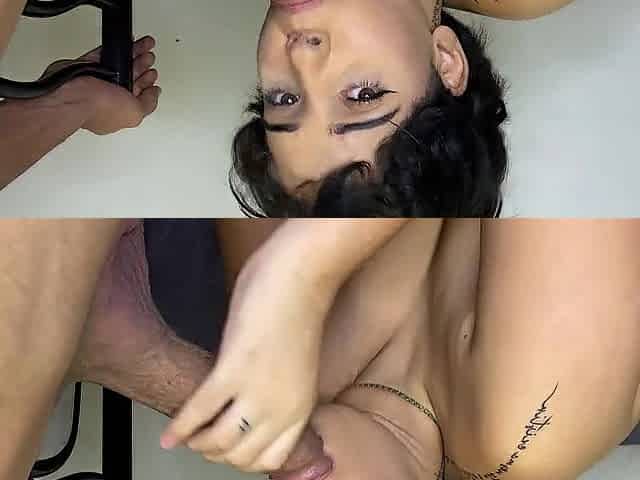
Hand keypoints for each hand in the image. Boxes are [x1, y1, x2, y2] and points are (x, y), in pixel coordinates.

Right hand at [49, 36, 160, 134]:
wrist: (72, 93)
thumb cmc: (99, 108)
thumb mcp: (135, 113)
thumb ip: (148, 104)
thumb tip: (155, 94)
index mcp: (120, 112)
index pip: (138, 97)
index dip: (147, 85)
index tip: (152, 74)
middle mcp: (108, 98)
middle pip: (130, 79)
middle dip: (142, 67)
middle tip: (150, 58)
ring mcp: (96, 83)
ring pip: (118, 66)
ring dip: (132, 55)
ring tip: (143, 46)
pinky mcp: (85, 68)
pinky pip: (102, 55)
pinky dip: (113, 49)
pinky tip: (123, 44)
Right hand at [160, 247, 334, 472]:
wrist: (299, 275)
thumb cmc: (298, 307)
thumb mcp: (297, 364)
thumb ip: (278, 389)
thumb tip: (251, 403)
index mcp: (301, 406)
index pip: (271, 460)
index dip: (243, 459)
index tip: (228, 450)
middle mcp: (281, 407)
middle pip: (240, 457)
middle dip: (216, 453)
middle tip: (201, 440)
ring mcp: (257, 392)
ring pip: (217, 443)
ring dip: (197, 442)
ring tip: (187, 434)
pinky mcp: (233, 370)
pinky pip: (198, 412)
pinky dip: (179, 427)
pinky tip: (168, 435)